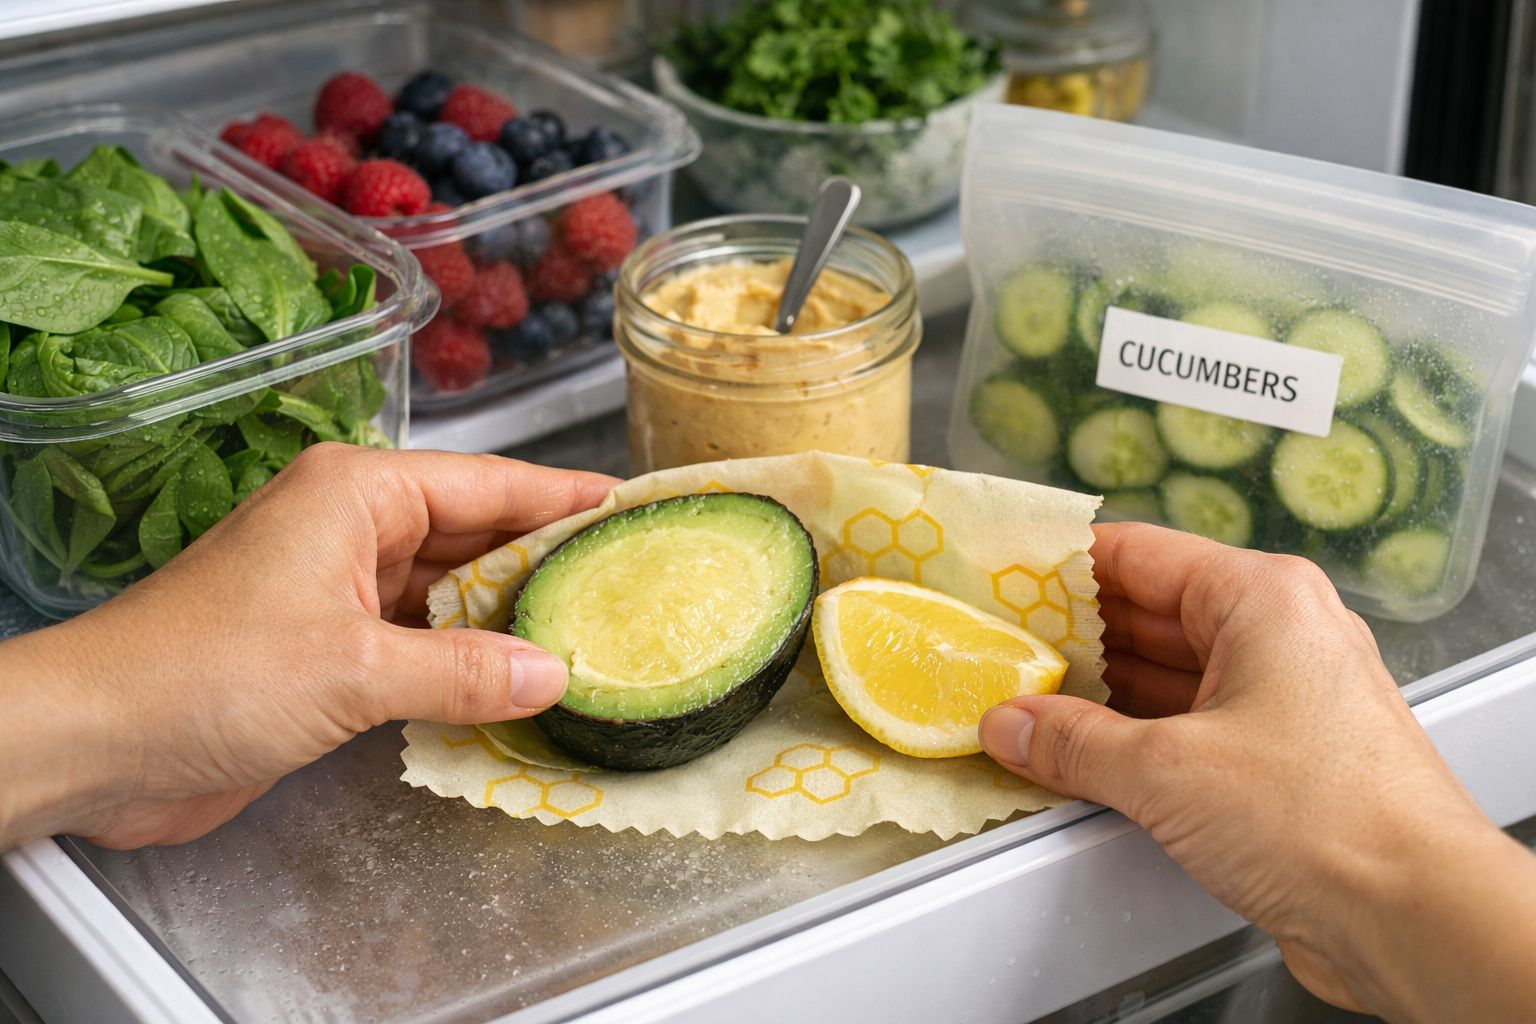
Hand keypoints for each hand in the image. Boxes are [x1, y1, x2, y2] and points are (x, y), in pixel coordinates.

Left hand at [0, 445, 614, 851]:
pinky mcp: (327, 650)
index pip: (489, 484)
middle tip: (630, 585)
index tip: (630, 505)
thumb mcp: (353, 668)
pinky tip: (519, 687)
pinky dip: (464, 666)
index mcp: (358, 493)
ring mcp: (339, 591)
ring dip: (507, 623)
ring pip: (449, 595)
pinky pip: (419, 646)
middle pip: (474, 536)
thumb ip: (463, 670)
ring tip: (593, 637)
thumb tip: (554, 672)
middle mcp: (352, 530)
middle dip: (544, 563)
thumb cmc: (207, 674)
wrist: (95, 742)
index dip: (564, 494)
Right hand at [979, 522, 1535, 1023]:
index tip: (1004, 575)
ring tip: (1026, 704)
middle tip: (999, 650)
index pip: (1137, 552)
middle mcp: (1280, 635)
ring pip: (1169, 673)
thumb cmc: (1329, 820)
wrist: (1416, 917)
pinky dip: (1137, 736)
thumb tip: (1015, 724)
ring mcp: (1285, 697)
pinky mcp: (1283, 757)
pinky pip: (1191, 725)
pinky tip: (1084, 755)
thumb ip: (1074, 742)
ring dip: (1101, 693)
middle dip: (1073, 636)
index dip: (1061, 565)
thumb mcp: (1166, 770)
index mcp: (1262, 599)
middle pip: (1149, 612)